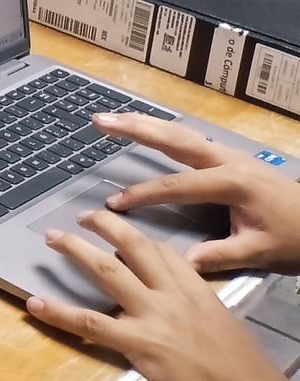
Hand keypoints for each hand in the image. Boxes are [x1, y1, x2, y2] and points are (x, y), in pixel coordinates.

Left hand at [26, 210, 290, 380]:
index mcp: (196, 290)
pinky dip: (59, 312)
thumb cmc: (239, 367)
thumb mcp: (221, 323)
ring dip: (76, 250)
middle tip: (83, 216)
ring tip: (53, 238)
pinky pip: (90, 323)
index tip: (123, 231)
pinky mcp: (139, 343)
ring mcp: (154, 316)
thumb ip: (193, 304)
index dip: (139, 239)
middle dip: (105, 226)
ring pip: (107, 270)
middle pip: (134, 247)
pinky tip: (36, 303)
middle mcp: (173, 295)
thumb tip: (171, 298)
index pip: (164, 252)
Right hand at [98, 112, 299, 273]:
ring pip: (181, 134)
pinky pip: (191, 139)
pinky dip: (164, 131)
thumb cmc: (296, 238)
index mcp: (232, 182)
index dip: (143, 193)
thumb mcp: (262, 252)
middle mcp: (227, 161)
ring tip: (112, 118)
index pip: (177, 185)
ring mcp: (230, 155)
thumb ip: (222, 255)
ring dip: (146, 124)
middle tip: (99, 121)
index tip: (114, 204)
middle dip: (134, 129)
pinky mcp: (232, 158)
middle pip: (173, 140)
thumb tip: (182, 263)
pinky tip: (149, 129)